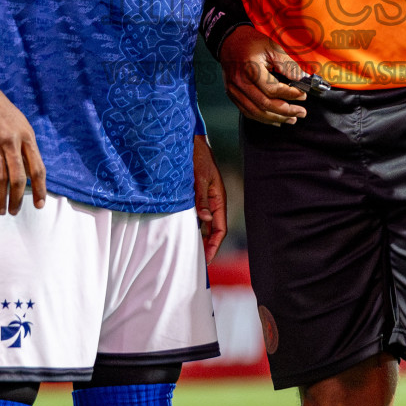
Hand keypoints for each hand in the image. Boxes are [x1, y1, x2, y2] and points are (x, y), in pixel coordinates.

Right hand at [0, 83, 46, 214]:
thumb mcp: (19, 123)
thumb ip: (24, 146)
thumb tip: (28, 171)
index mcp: (26, 136)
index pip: (37, 168)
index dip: (40, 188)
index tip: (39, 204)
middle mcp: (12, 140)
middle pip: (19, 177)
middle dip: (17, 199)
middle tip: (14, 211)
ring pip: (0, 178)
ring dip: (1, 198)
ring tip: (0, 209)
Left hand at [192, 136, 226, 262]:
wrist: (192, 142)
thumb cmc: (198, 158)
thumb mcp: (199, 178)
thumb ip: (202, 199)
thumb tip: (205, 219)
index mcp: (219, 199)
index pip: (220, 229)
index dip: (214, 246)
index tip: (206, 260)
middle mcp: (214, 202)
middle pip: (213, 230)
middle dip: (207, 246)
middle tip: (197, 262)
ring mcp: (206, 200)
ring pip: (205, 224)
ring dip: (200, 237)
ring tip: (190, 252)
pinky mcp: (197, 196)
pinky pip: (197, 216)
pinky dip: (193, 226)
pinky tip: (185, 234)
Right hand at [217, 25, 307, 125]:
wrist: (229, 41)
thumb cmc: (251, 42)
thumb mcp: (272, 47)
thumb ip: (287, 65)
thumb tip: (302, 79)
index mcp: (250, 68)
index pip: (272, 89)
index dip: (289, 94)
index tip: (302, 95)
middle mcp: (240, 82)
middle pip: (264, 104)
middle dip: (286, 111)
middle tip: (301, 112)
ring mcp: (234, 90)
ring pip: (256, 112)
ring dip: (276, 118)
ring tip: (291, 119)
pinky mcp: (232, 95)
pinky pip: (247, 112)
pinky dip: (262, 119)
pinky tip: (275, 120)